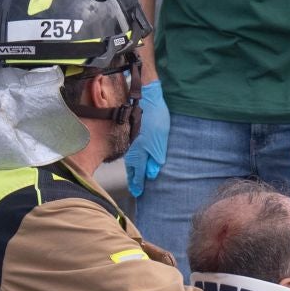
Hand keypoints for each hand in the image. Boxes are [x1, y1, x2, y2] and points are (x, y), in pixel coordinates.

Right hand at [124, 82, 169, 197]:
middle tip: (135, 189)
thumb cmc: (154, 118)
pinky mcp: (131, 134)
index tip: (138, 193)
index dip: (138, 184)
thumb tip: (151, 174)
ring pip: (130, 160)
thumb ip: (155, 158)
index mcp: (138, 154)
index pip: (138, 174)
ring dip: (132, 169)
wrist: (145, 97)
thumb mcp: (160, 141)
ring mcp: (130, 142)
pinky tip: (134, 159)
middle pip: (132, 169)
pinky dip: (132, 158)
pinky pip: (130, 151)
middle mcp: (131, 150)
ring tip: (135, 177)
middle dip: (133, 179)